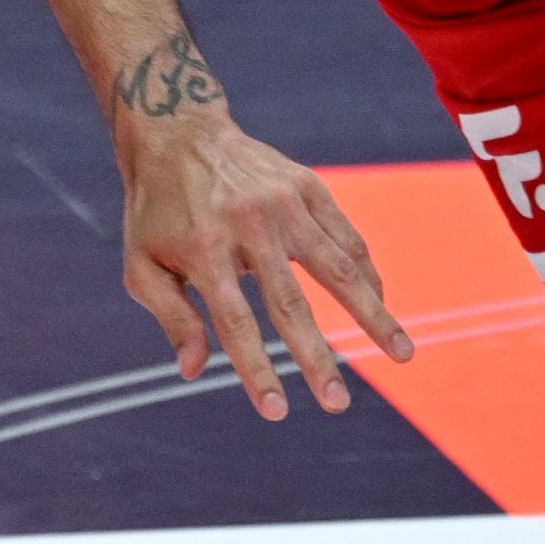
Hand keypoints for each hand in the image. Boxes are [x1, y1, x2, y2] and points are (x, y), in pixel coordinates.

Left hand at [117, 110, 412, 421]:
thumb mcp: (142, 264)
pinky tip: (382, 304)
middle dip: (317, 359)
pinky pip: (346, 237)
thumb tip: (195, 372)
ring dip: (373, 314)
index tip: (277, 412)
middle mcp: (248, 226)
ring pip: (338, 267)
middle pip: (291, 304)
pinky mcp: (307, 186)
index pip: (236, 323)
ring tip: (403, 354)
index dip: (257, 370)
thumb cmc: (157, 211)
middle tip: (337, 404)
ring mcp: (283, 203)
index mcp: (203, 250)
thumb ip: (171, 317)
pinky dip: (367, 273)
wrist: (179, 132)